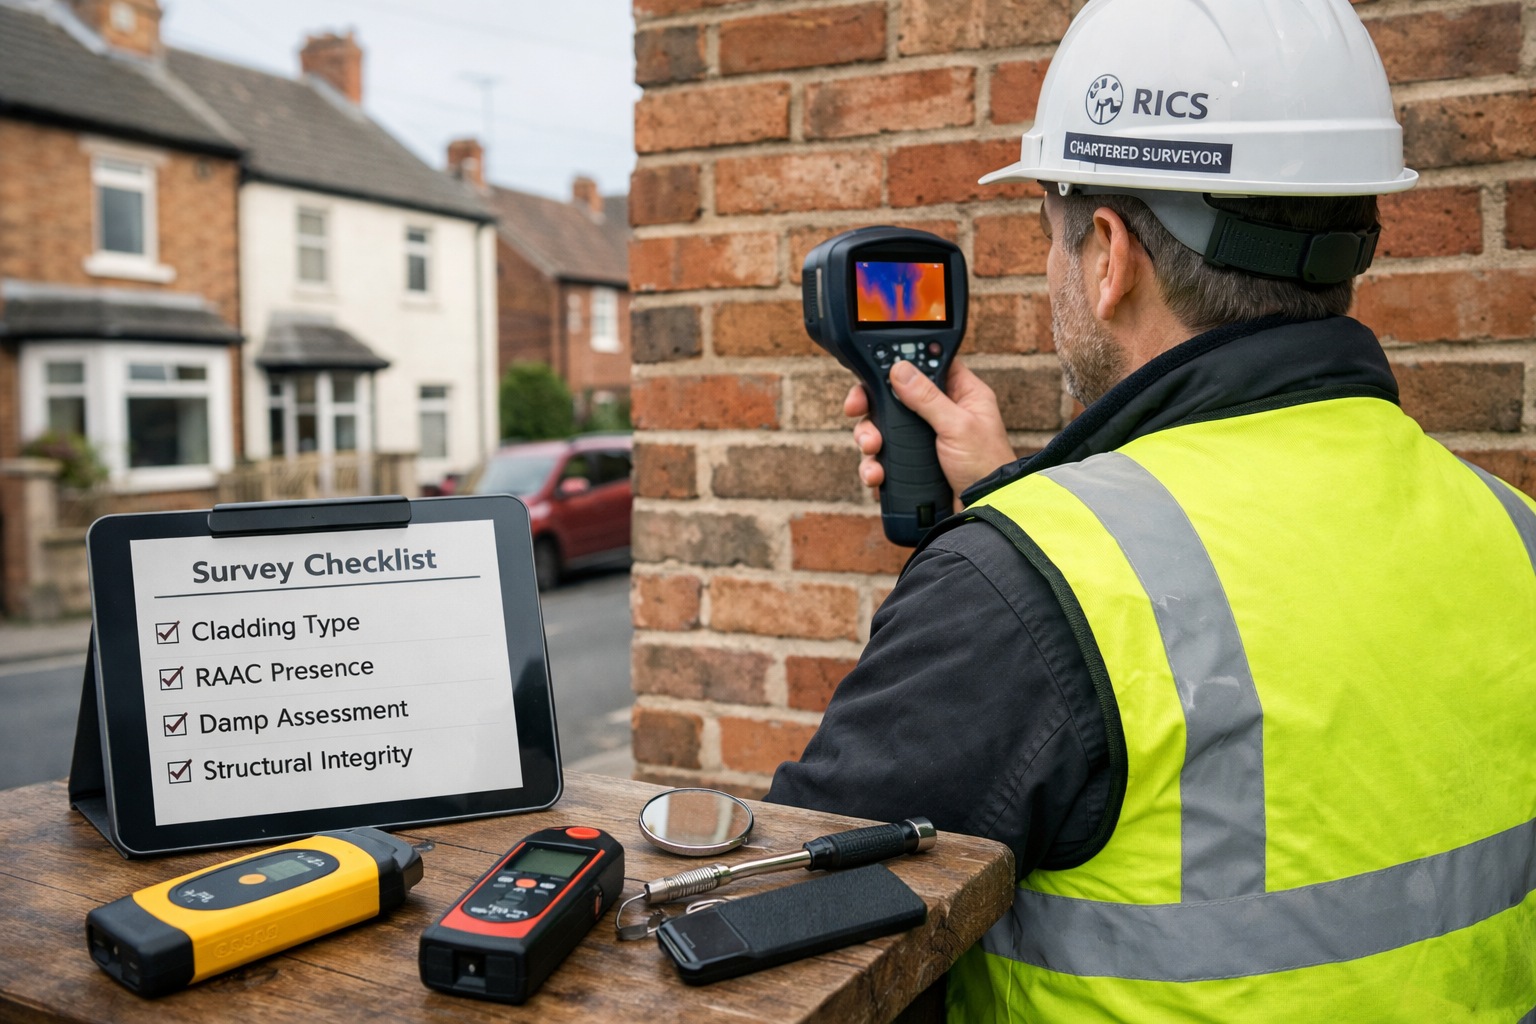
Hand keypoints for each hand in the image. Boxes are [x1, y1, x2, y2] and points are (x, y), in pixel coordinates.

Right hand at [846, 359, 1015, 508]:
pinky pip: (882, 458)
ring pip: (882, 428)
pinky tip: (875, 474)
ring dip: (868, 437)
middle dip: (872, 406)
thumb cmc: (986, 466)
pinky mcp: (911, 464)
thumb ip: (927, 397)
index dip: (897, 366)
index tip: (873, 373)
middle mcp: (938, 413)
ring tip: (872, 448)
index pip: (923, 366)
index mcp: (959, 394)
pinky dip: (873, 466)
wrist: (985, 510)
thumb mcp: (957, 426)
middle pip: (893, 397)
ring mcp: (922, 440)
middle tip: (855, 409)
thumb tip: (900, 369)